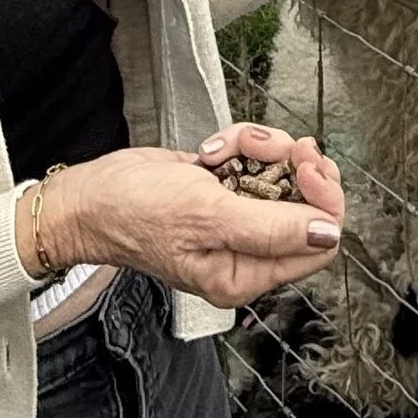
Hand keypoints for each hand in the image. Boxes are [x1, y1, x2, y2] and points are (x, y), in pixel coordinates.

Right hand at [19, 124, 345, 309]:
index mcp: (247, 274)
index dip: (323, 199)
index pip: (319, 242)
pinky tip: (210, 151)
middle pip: (308, 201)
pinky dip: (238, 144)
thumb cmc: (132, 215)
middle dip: (292, 164)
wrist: (89, 194)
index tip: (307, 166)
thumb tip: (328, 233)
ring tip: (224, 149)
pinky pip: (255, 158)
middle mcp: (247, 248)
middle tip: (276, 145)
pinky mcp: (225, 188)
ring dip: (259, 147)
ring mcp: (237, 215)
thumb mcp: (206, 217)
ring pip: (282, 171)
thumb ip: (272, 227)